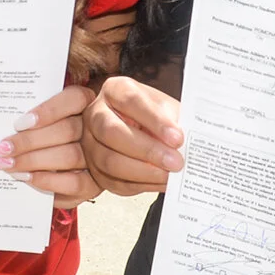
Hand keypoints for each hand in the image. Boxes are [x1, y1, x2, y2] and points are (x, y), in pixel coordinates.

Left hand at [0, 84, 99, 207]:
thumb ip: (30, 113)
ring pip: (69, 156)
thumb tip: (2, 121)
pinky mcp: (94, 183)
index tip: (19, 123)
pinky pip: (75, 183)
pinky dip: (48, 181)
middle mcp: (97, 129)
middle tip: (0, 149)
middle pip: (67, 130)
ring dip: (33, 161)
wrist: (63, 168)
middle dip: (29, 141)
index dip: (48, 110)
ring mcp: (98, 157)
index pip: (74, 99)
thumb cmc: (46, 133)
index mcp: (87, 103)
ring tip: (7, 165)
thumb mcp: (42, 116)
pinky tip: (26, 178)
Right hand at [81, 75, 184, 195]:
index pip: (130, 100)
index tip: (177, 137)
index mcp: (114, 90)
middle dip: (147, 149)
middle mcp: (96, 114)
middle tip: (176, 161)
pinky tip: (161, 181)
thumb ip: (174, 120)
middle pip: (111, 131)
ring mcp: (91, 143)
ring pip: (110, 161)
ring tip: (170, 175)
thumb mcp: (168, 109)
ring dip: (145, 172)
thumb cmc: (156, 118)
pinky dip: (142, 184)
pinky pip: (115, 182)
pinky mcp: (96, 169)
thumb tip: (183, 141)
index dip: (154, 120)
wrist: (148, 133)